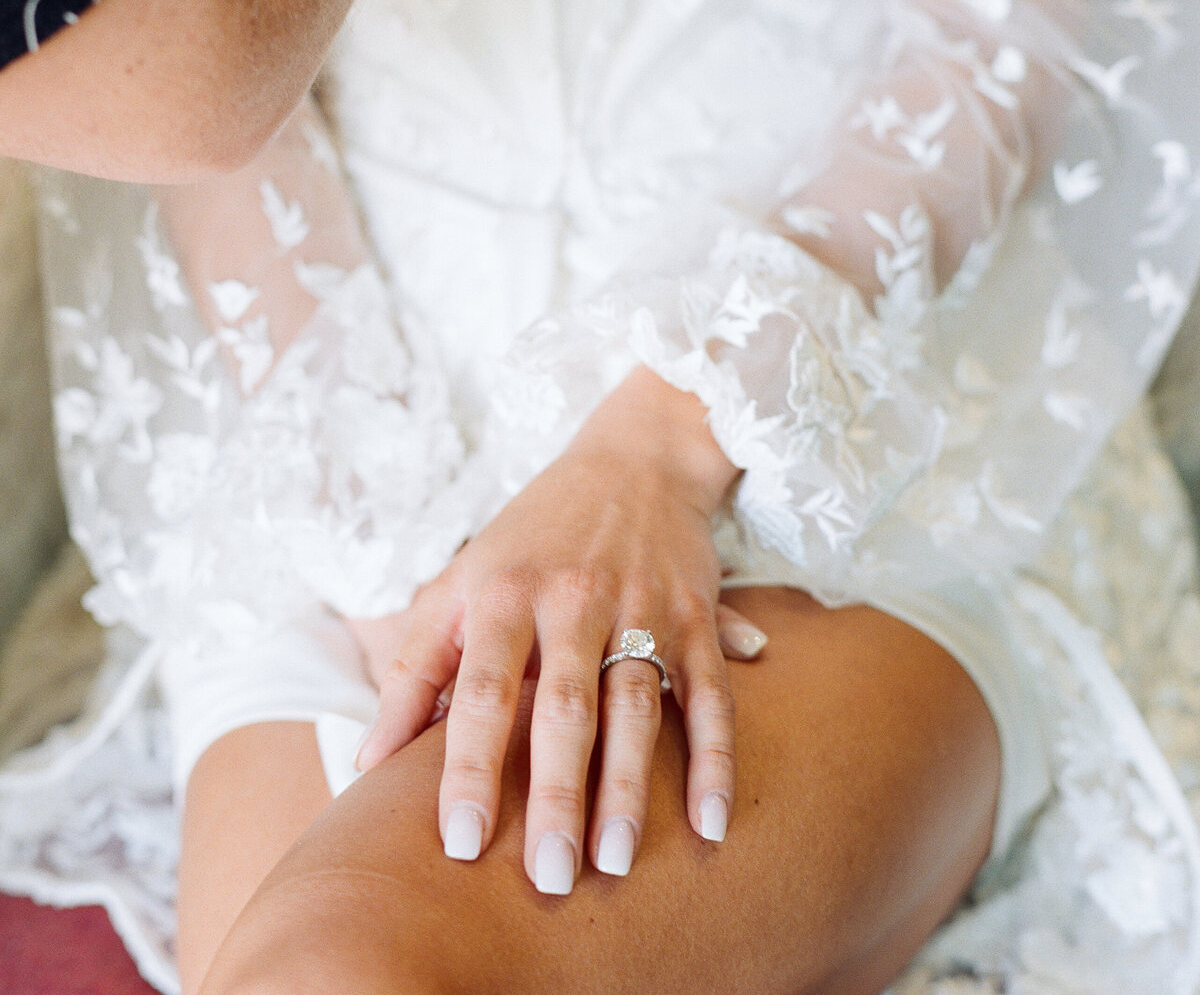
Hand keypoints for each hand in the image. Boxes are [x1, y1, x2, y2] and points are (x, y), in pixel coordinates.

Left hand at [352, 368, 763, 892]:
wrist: (636, 457)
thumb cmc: (532, 534)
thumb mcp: (462, 581)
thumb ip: (416, 668)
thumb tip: (367, 761)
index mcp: (506, 593)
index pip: (483, 692)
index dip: (471, 767)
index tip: (461, 843)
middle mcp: (574, 599)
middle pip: (565, 709)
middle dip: (558, 796)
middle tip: (550, 879)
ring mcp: (641, 608)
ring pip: (636, 708)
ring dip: (630, 788)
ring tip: (618, 864)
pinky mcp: (696, 615)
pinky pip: (708, 695)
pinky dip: (713, 758)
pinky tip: (710, 822)